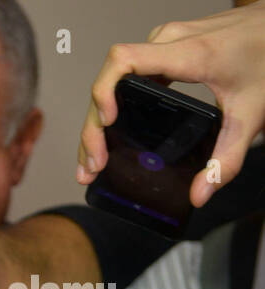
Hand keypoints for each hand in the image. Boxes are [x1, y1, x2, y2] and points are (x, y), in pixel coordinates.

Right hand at [77, 3, 264, 206]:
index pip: (124, 60)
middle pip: (110, 77)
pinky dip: (113, 101)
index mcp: (189, 54)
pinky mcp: (165, 47)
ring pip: (113, 75)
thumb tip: (200, 192)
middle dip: (95, 123)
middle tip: (94, 163)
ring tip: (94, 154)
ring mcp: (165, 42)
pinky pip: (127, 72)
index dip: (104, 90)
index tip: (106, 121)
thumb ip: (227, 157)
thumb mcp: (252, 111)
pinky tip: (111, 128)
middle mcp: (169, 42)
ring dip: (98, 114)